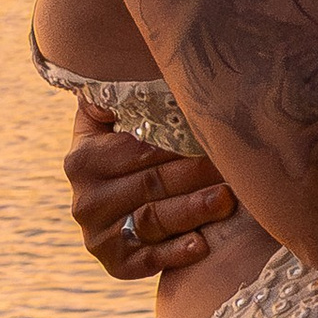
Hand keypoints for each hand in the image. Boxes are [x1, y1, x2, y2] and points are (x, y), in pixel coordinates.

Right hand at [65, 99, 234, 277]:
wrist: (115, 200)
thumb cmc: (126, 148)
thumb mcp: (112, 119)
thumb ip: (120, 94)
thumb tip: (134, 55)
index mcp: (83, 158)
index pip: (140, 149)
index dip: (181, 142)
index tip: (215, 133)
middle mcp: (85, 198)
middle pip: (152, 183)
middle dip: (197, 173)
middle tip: (234, 165)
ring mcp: (97, 234)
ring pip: (153, 220)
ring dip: (193, 210)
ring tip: (226, 199)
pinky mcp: (113, 262)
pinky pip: (146, 260)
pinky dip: (174, 254)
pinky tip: (201, 245)